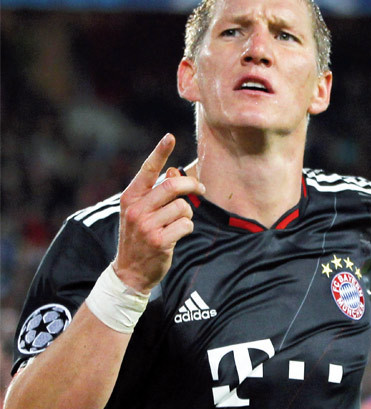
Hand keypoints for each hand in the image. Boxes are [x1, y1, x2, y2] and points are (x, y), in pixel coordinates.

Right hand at [113, 134, 204, 292]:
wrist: (130, 271)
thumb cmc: (139, 238)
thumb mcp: (141, 213)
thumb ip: (156, 194)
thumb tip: (174, 172)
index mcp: (130, 198)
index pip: (146, 170)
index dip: (160, 153)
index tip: (170, 137)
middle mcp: (136, 210)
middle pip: (172, 186)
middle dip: (192, 185)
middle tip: (201, 188)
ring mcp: (147, 226)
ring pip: (183, 207)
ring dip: (188, 213)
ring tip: (178, 223)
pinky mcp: (160, 241)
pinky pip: (186, 224)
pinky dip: (187, 228)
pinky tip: (177, 235)